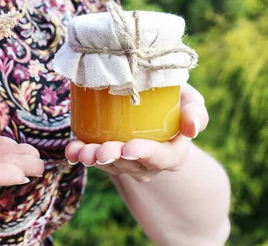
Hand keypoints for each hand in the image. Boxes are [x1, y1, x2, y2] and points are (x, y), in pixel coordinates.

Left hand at [65, 83, 208, 181]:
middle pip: (130, 164)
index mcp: (172, 154)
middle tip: (101, 151)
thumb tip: (192, 127)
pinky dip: (80, 154)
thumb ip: (196, 112)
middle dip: (113, 158)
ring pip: (109, 164)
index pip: (161, 158)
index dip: (145, 154)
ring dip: (93, 157)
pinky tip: (71, 150)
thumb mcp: (191, 102)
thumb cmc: (176, 103)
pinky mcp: (109, 157)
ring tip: (81, 151)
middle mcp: (149, 164)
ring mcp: (127, 163)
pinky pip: (94, 159)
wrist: (154, 107)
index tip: (129, 148)